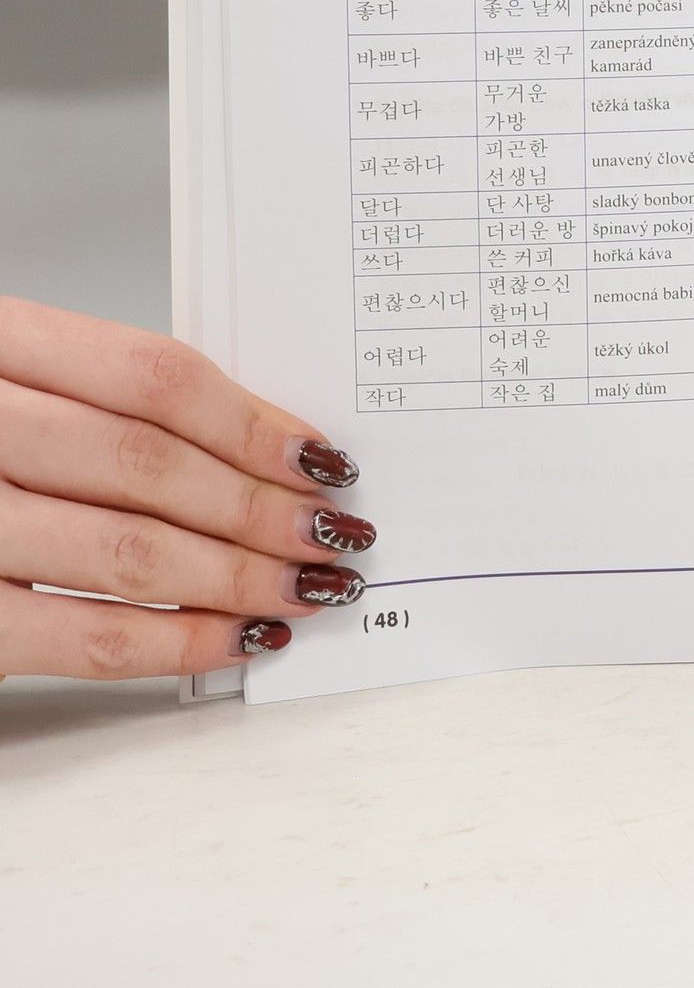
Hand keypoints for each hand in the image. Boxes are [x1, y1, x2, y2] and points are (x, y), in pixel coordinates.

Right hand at [0, 297, 372, 681]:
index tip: (323, 458)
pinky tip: (236, 638)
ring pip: (126, 553)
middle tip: (336, 533)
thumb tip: (260, 445)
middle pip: (149, 468)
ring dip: (236, 578)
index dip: (252, 421)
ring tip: (309, 587)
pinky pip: (78, 639)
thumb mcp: (16, 377)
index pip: (153, 377)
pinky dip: (173, 643)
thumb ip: (110, 402)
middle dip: (260, 509)